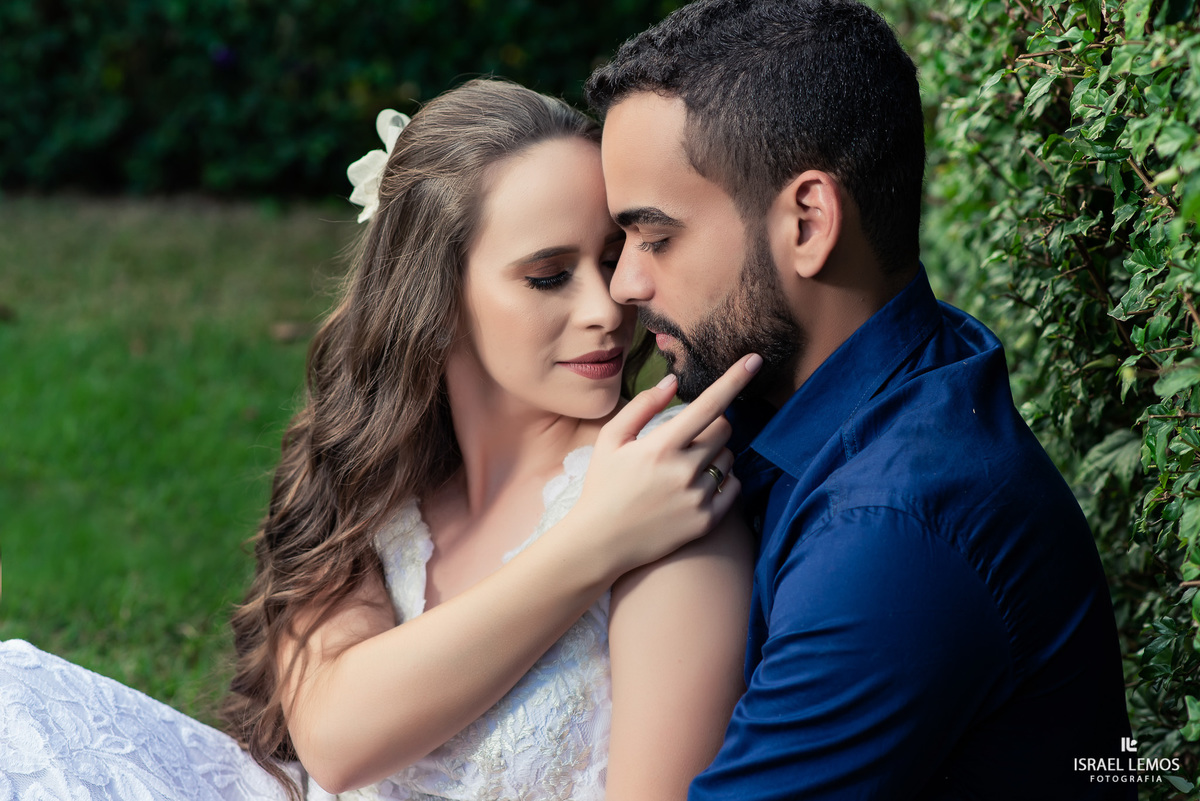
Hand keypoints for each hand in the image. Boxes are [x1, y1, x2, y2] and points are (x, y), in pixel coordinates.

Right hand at [568, 353, 762, 578]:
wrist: (600, 543)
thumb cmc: (603, 486)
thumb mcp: (610, 440)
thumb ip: (643, 406)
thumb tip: (673, 382)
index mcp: (661, 446)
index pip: (708, 404)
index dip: (735, 379)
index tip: (755, 359)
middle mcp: (684, 471)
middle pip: (724, 430)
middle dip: (713, 426)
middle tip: (689, 438)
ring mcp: (698, 498)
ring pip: (729, 459)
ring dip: (716, 455)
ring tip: (686, 468)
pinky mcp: (707, 521)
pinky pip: (733, 488)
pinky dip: (722, 481)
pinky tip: (697, 487)